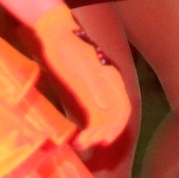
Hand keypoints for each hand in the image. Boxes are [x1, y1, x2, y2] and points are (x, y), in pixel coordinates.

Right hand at [30, 5, 133, 151]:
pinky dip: (91, 130)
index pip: (122, 107)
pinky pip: (96, 113)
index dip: (116, 126)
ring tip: (84, 145)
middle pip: (120, 114)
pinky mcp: (88, 84)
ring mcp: (100, 83)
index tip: (104, 139)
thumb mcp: (83, 71)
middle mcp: (111, 80)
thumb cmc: (67, 50)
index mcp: (112, 77)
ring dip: (98, 135)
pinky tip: (80, 139)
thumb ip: (91, 88)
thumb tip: (97, 108)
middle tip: (96, 146)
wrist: (56, 31)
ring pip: (108, 117)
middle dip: (110, 133)